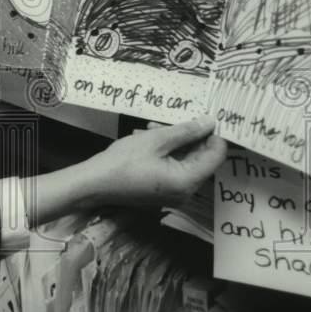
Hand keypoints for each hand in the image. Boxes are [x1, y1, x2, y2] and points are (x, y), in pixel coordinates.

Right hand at [81, 116, 226, 207]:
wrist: (94, 183)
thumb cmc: (123, 161)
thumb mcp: (155, 140)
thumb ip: (186, 131)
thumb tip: (210, 122)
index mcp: (187, 181)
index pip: (216, 155)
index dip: (212, 134)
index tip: (200, 117)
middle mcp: (185, 192)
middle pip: (200, 158)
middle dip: (187, 137)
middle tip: (164, 122)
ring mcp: (174, 194)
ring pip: (185, 161)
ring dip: (172, 142)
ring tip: (149, 129)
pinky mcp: (163, 192)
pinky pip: (174, 169)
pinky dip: (165, 153)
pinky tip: (145, 139)